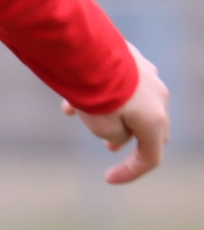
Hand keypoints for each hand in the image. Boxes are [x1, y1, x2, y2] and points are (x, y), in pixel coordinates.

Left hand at [62, 42, 169, 183]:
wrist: (88, 50)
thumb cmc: (95, 92)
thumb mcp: (101, 126)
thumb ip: (115, 135)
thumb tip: (118, 132)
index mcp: (156, 120)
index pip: (151, 157)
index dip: (131, 173)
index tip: (108, 179)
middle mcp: (159, 98)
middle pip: (149, 128)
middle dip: (129, 141)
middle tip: (110, 148)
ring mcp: (148, 76)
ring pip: (130, 103)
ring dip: (111, 116)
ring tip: (82, 117)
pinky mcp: (133, 60)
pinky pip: (119, 85)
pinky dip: (101, 97)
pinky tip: (70, 103)